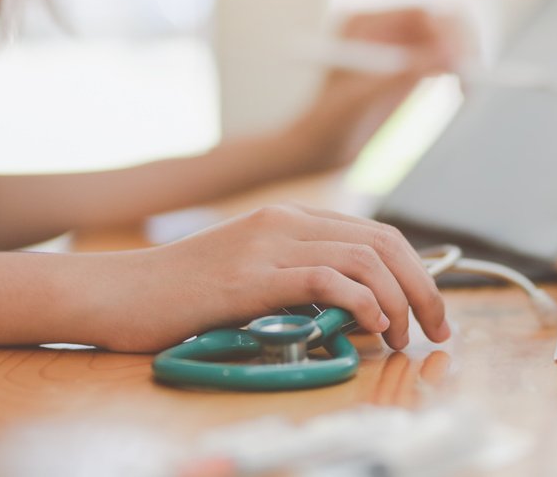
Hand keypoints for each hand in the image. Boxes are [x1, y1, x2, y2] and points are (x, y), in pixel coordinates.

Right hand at [92, 204, 450, 352]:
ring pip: (365, 258)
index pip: (378, 235)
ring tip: (404, 336)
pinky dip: (362, 303)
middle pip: (384, 242)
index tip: (433, 311)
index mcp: (290, 219)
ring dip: (399, 300)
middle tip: (438, 328)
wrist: (118, 292)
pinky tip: (371, 327)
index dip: (417, 272)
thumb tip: (361, 312)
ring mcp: (268, 244)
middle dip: (424, 287)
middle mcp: (285, 221)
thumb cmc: (182, 295)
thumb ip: (300, 282)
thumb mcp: (252, 276)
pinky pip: (327, 280)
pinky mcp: (251, 276)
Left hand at [288, 7, 467, 171]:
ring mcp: (396, 49)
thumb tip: (449, 57)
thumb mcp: (365, 99)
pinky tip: (464, 92)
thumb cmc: (328, 125)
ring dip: (464, 59)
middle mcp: (381, 30)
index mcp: (362, 23)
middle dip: (461, 43)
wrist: (317, 152)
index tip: (465, 58)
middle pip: (437, 21)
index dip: (448, 31)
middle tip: (477, 72)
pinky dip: (458, 74)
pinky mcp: (406, 70)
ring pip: (445, 41)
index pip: (419, 12)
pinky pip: (442, 62)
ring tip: (469, 89)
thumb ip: (406, 74)